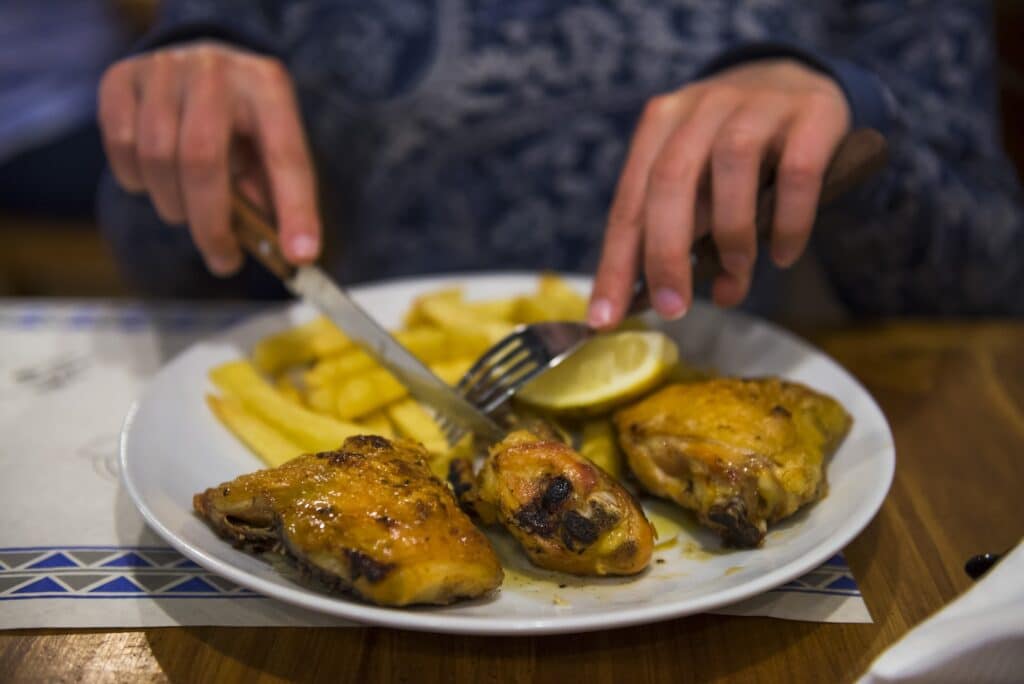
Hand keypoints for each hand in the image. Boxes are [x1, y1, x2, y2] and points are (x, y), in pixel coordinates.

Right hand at [98, 41, 319, 275]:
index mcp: (269, 87)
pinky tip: (155, 178)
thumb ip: (278, 198)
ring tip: (188, 211)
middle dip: (210, 225)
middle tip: (222, 258)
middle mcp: (217, 69)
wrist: (198, 70)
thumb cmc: (241, 128)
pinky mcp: (121, 76)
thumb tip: (291, 256)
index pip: (285, 156)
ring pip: (156, 156)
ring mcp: (165, 67)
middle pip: (202, 159)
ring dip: (172, 205)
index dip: (295, 210)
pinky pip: (120, 144)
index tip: (300, 256)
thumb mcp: (270, 154)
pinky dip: (135, 178)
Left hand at [589, 59, 850, 327]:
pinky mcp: (813, 114)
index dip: (615, 263)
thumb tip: (661, 300)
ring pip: (733, 166)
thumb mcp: (697, 177)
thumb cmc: (735, 151)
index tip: (605, 317)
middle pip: (671, 180)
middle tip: (674, 308)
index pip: (629, 201)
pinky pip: (798, 172)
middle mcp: (703, 106)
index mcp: (660, 124)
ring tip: (736, 278)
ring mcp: (758, 104)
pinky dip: (789, 222)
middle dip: (666, 254)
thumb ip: (677, 229)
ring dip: (731, 235)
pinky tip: (783, 256)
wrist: (803, 82)